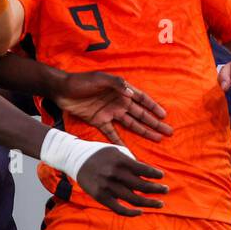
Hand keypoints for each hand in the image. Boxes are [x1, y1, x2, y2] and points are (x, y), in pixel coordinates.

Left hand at [53, 71, 171, 144]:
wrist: (61, 90)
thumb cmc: (81, 81)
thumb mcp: (100, 79)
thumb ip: (116, 84)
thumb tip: (132, 94)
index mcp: (120, 90)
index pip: (141, 99)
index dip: (153, 107)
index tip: (164, 116)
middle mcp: (118, 102)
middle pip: (140, 114)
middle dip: (154, 123)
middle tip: (168, 132)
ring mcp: (109, 113)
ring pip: (131, 124)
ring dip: (143, 131)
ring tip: (158, 139)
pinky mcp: (99, 121)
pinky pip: (112, 133)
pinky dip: (120, 141)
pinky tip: (129, 150)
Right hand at [74, 148, 166, 216]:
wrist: (75, 159)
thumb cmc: (99, 154)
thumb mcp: (115, 150)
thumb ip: (130, 161)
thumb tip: (146, 173)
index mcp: (120, 160)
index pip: (144, 170)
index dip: (155, 174)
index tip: (161, 177)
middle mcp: (115, 174)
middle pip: (142, 186)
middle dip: (157, 189)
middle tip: (166, 190)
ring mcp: (108, 187)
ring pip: (134, 200)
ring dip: (150, 203)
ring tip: (160, 203)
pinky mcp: (101, 197)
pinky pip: (119, 209)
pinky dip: (132, 213)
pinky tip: (140, 212)